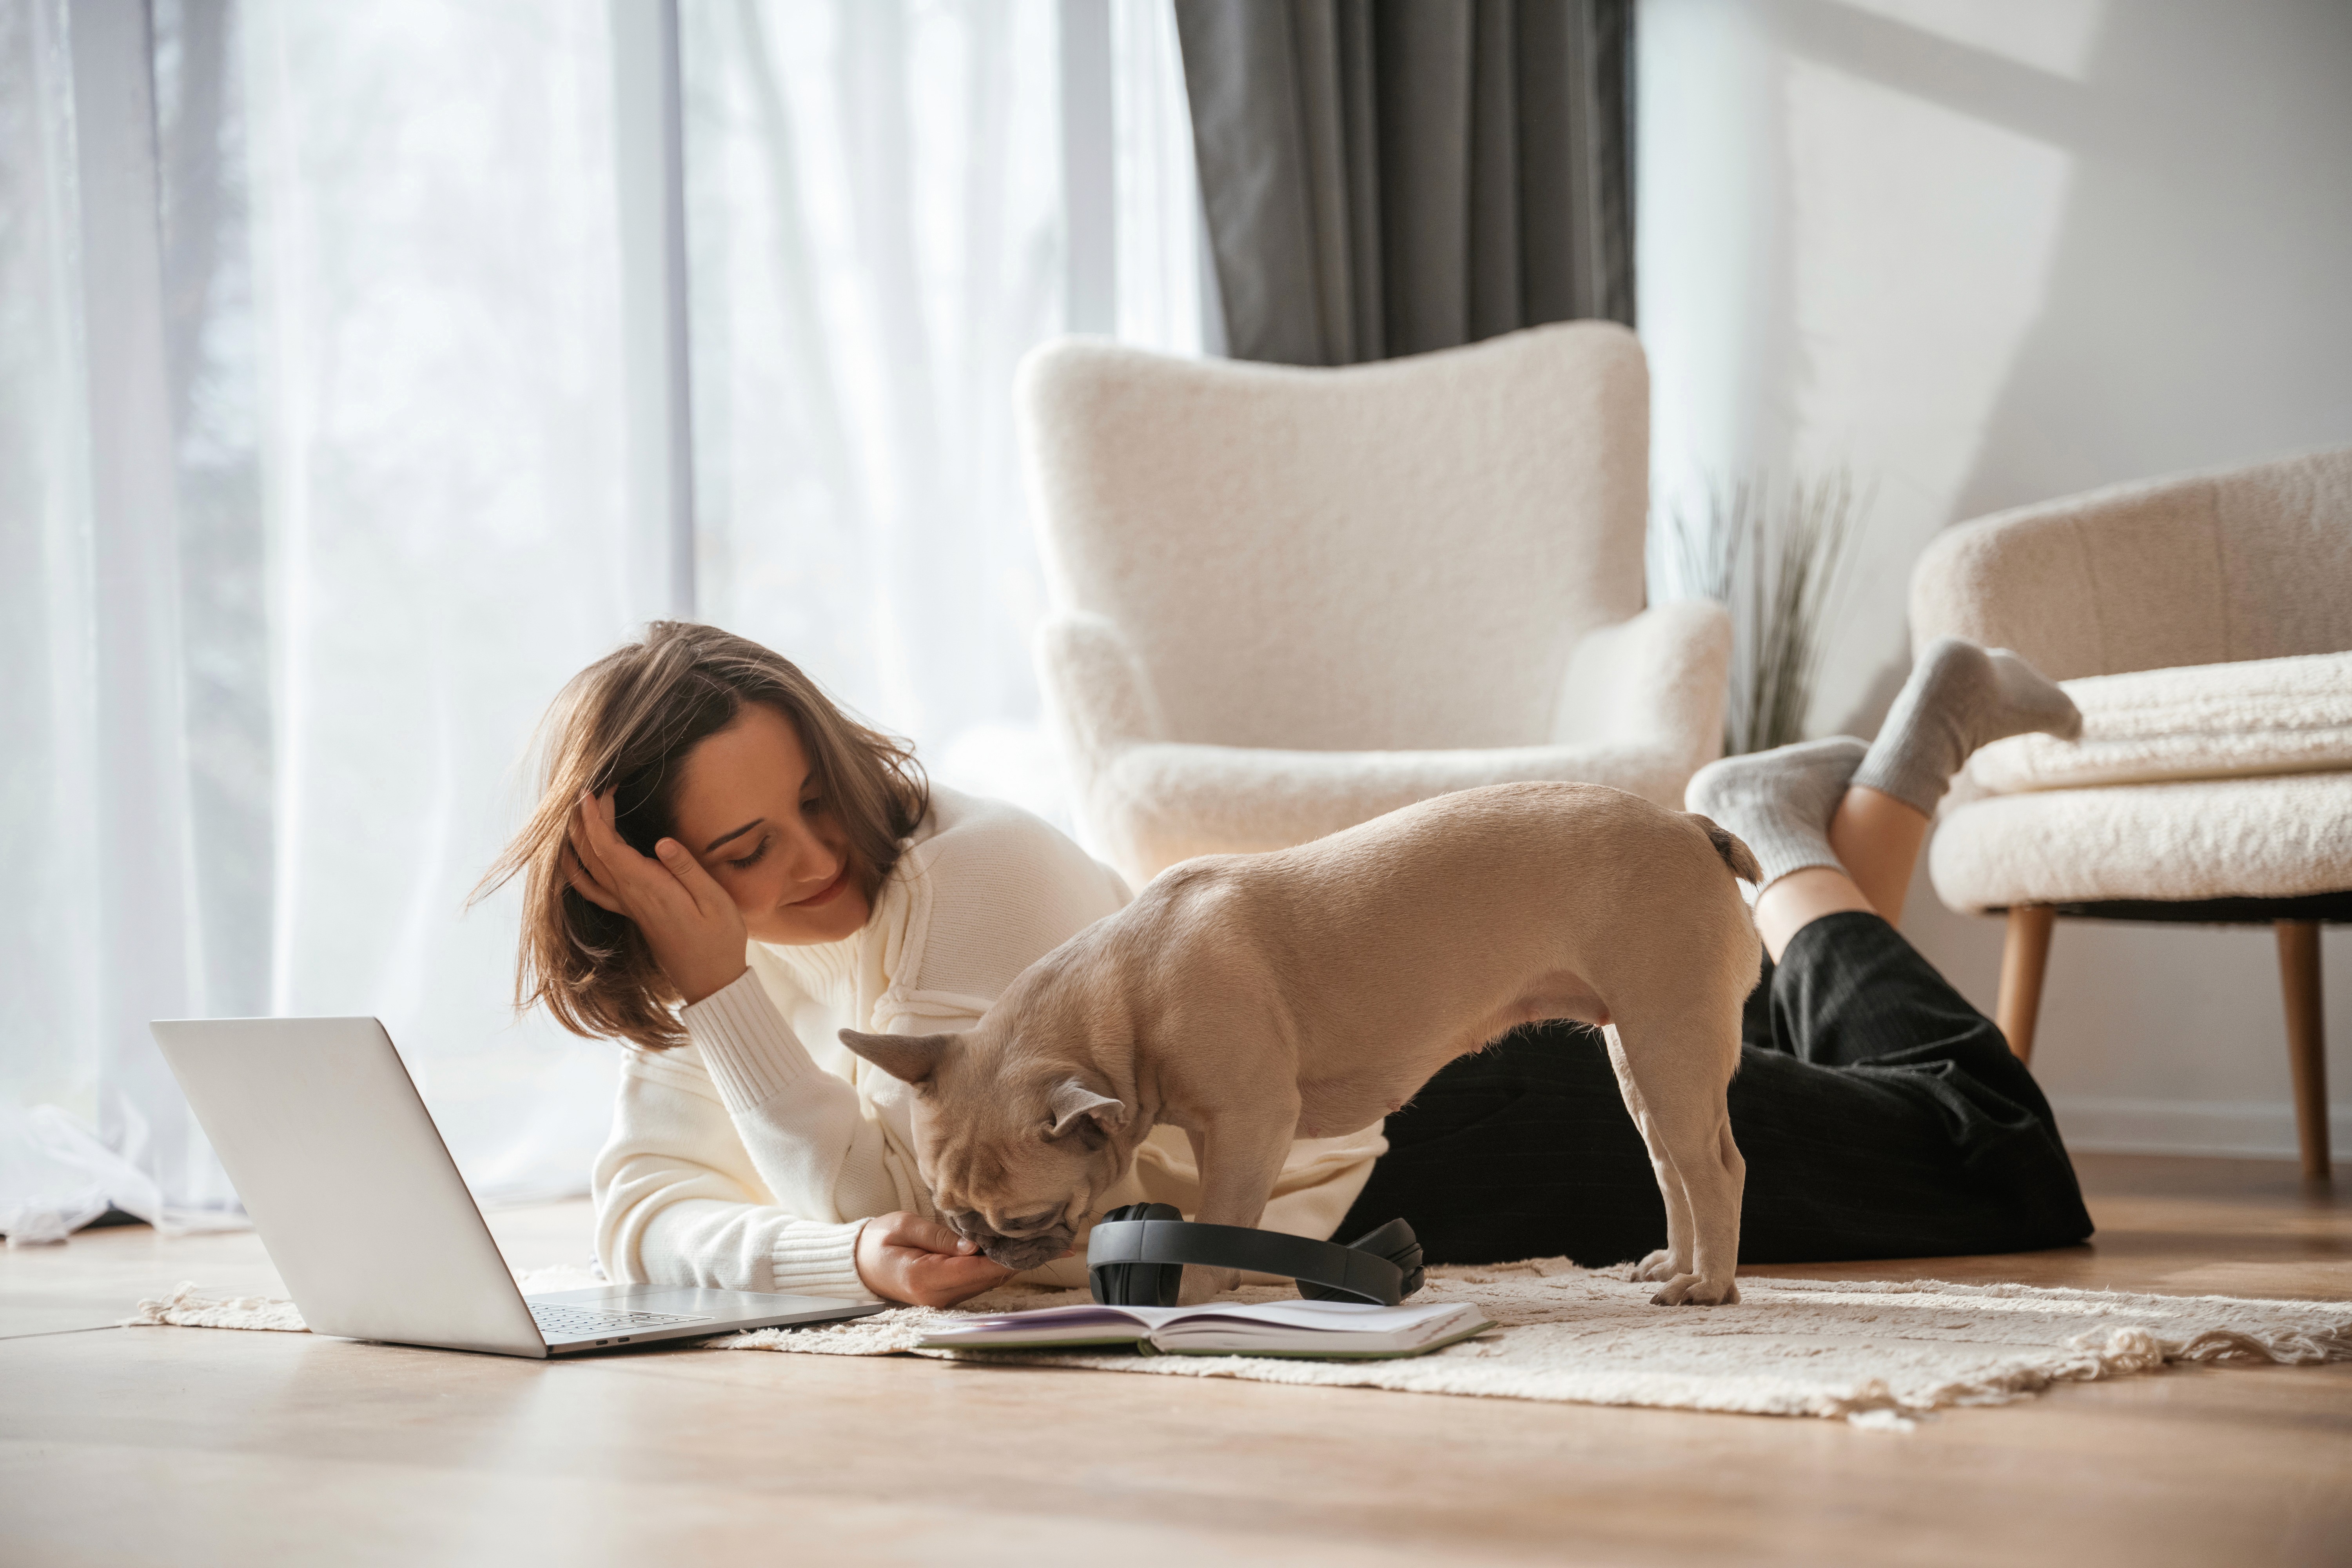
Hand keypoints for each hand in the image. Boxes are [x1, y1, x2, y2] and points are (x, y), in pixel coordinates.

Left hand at [564, 789, 749, 1004]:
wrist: (711, 980)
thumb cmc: (719, 939)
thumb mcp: (716, 902)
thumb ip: (688, 870)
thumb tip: (662, 841)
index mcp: (650, 888)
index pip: (609, 848)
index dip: (596, 819)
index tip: (594, 791)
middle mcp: (631, 897)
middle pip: (594, 854)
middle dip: (586, 820)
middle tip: (591, 789)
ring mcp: (629, 906)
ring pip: (590, 869)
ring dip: (580, 840)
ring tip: (579, 812)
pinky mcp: (633, 913)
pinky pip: (594, 890)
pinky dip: (577, 871)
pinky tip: (572, 858)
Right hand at [855, 1212, 1018, 1307]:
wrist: (861, 1263)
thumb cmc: (880, 1239)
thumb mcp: (905, 1226)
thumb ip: (939, 1238)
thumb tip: (974, 1247)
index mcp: (924, 1278)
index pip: (975, 1271)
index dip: (1004, 1259)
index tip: (1029, 1242)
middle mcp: (936, 1296)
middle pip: (986, 1280)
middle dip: (1011, 1260)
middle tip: (1038, 1236)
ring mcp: (942, 1301)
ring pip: (985, 1283)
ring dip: (1005, 1264)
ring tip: (1027, 1239)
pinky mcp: (946, 1297)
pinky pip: (976, 1283)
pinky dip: (992, 1268)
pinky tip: (1004, 1249)